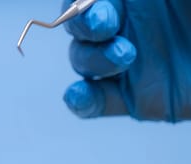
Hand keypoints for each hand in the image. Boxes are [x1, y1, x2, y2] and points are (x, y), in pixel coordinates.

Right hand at [62, 0, 190, 121]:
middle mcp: (127, 28)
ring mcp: (126, 65)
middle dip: (83, 27)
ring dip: (93, 60)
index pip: (89, 0)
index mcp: (137, 0)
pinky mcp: (132, 98)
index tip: (98, 10)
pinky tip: (79, 97)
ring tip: (124, 57)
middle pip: (80, 28)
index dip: (82, 4)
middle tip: (103, 27)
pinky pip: (95, 102)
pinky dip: (81, 101)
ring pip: (84, 62)